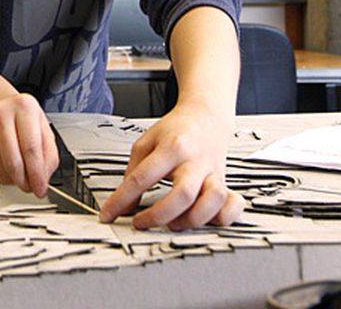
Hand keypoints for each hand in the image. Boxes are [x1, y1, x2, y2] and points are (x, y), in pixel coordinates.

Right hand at [0, 93, 58, 197]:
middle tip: (31, 187)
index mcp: (24, 107)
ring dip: (14, 180)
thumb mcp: (44, 128)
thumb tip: (43, 178)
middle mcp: (2, 114)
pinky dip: (3, 177)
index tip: (41, 188)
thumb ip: (49, 154)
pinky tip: (10, 171)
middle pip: (13, 160)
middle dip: (24, 181)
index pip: (31, 148)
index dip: (37, 174)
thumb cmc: (23, 118)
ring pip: (1, 168)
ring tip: (22, 177)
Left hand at [98, 107, 242, 229]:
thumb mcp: (146, 142)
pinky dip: (222, 218)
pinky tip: (205, 220)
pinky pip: (232, 205)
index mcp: (172, 147)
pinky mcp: (225, 183)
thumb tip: (124, 204)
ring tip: (173, 223)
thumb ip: (134, 172)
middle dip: (158, 215)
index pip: (142, 178)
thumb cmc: (176, 131)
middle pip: (182, 194)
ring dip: (190, 220)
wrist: (206, 117)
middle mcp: (195, 161)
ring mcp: (213, 173)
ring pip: (211, 201)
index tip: (108, 214)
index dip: (121, 200)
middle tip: (140, 222)